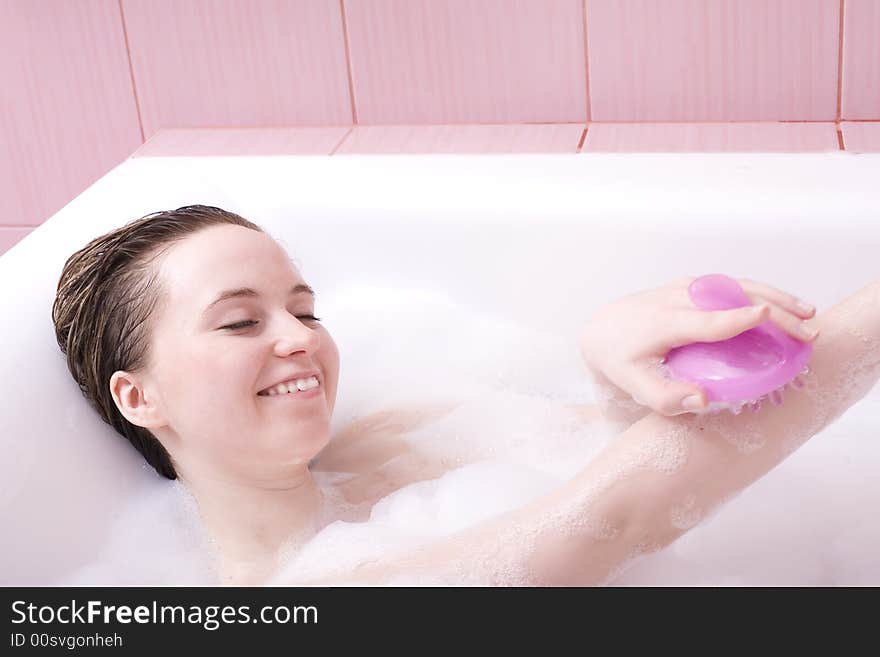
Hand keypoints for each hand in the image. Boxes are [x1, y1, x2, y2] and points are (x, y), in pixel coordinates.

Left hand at [579, 277, 818, 416]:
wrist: (602, 328)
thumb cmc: (619, 359)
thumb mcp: (634, 384)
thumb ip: (666, 397)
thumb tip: (704, 400)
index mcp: (666, 322)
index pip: (708, 318)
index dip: (738, 318)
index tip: (768, 317)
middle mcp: (679, 298)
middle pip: (734, 298)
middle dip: (775, 313)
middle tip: (807, 333)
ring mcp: (688, 288)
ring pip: (738, 286)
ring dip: (775, 298)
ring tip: (808, 314)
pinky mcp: (694, 286)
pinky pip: (732, 287)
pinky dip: (761, 294)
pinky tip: (782, 308)